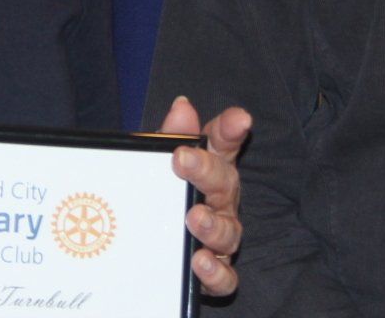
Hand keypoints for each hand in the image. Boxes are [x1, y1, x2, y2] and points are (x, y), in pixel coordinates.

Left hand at [158, 95, 251, 296]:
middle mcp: (220, 202)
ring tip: (194, 217)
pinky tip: (199, 262)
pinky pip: (224, 278)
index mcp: (208, 169)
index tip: (240, 119)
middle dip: (207, 170)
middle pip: (224, 183)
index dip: (231, 129)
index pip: (223, 143)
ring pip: (229, 232)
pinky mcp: (214, 273)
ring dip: (212, 225)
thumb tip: (181, 106)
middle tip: (183, 160)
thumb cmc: (158, 197)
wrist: (144, 253)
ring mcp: (220, 238)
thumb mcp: (156, 164)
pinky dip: (216, 272)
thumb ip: (169, 137)